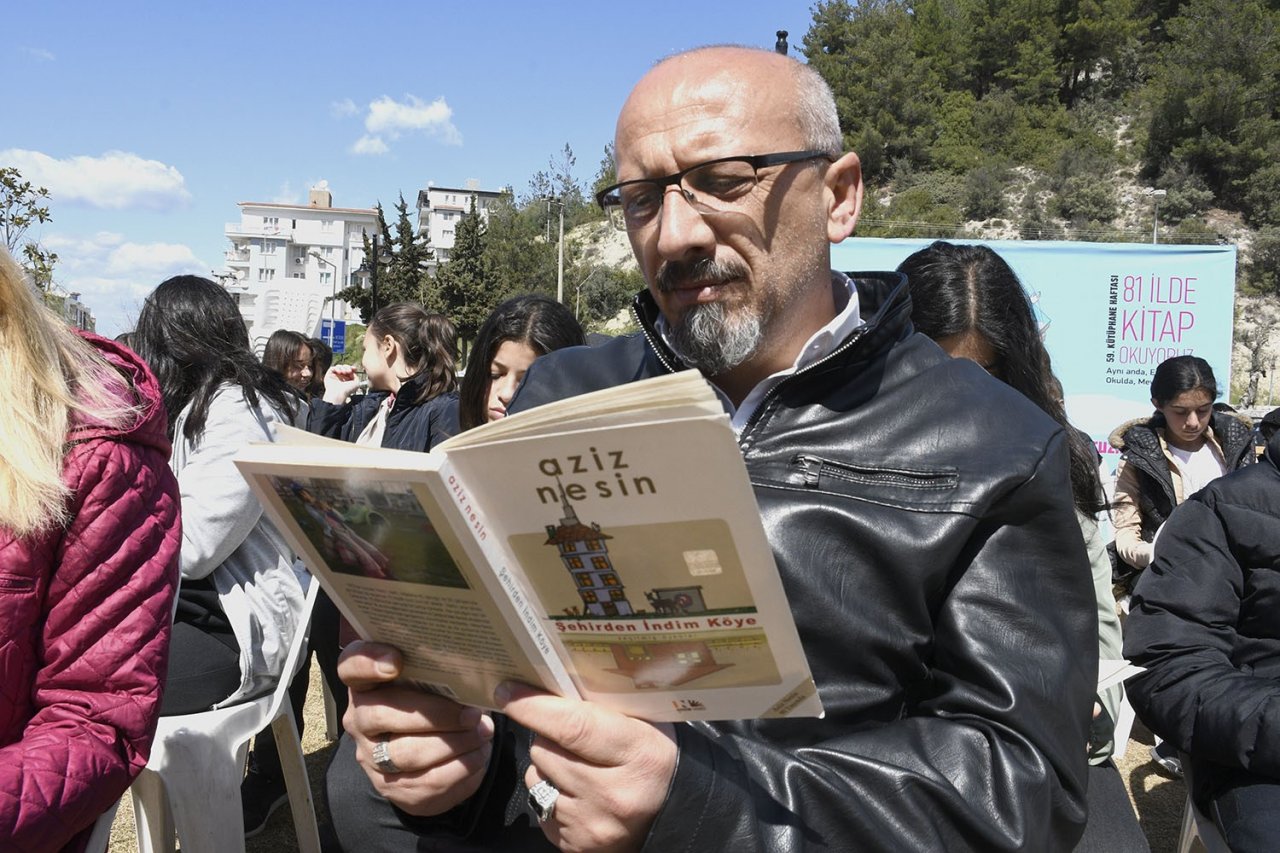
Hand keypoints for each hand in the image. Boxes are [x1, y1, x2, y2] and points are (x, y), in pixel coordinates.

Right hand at [324, 364, 363, 403]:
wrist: (339, 393)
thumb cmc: (347, 390)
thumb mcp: (357, 383)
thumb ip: (356, 377)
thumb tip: (353, 372)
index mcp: (347, 380)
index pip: (349, 371)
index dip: (352, 368)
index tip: (354, 369)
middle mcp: (340, 378)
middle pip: (344, 367)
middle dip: (347, 367)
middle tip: (349, 371)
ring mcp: (334, 376)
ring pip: (338, 366)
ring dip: (343, 368)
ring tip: (344, 372)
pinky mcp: (329, 375)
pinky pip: (332, 368)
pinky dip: (337, 368)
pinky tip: (339, 372)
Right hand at [339, 641, 494, 815]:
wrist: (431, 754)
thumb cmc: (433, 702)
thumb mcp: (429, 680)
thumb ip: (436, 671)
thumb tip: (472, 671)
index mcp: (366, 683)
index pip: (350, 667)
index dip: (368, 662)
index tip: (396, 661)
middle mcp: (359, 719)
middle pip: (381, 714)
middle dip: (434, 714)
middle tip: (471, 713)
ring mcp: (370, 756)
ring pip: (407, 753)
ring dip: (453, 743)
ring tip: (483, 733)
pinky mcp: (391, 787)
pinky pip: (427, 782)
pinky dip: (460, 767)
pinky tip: (479, 753)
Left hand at [497, 681, 676, 852]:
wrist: (676, 816)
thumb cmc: (655, 759)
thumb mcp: (642, 724)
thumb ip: (601, 708)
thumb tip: (546, 686)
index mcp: (636, 753)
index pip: (572, 726)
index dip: (534, 706)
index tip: (508, 692)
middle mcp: (613, 794)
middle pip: (546, 752)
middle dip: (546, 736)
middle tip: (566, 735)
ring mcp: (593, 825)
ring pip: (537, 780)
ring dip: (547, 768)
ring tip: (576, 766)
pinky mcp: (577, 845)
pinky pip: (541, 810)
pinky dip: (551, 796)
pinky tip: (577, 793)